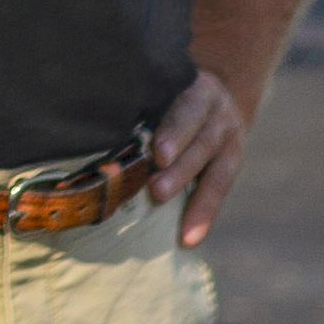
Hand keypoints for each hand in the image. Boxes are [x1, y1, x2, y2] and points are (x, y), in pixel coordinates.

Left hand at [152, 66, 248, 244]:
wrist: (209, 95)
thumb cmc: (166, 94)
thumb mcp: (157, 89)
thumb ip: (136, 107)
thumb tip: (90, 132)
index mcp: (191, 85)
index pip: (186, 106)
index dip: (174, 131)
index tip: (158, 155)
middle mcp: (214, 105)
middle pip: (200, 136)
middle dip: (179, 165)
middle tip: (156, 189)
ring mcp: (227, 130)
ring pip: (212, 161)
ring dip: (187, 187)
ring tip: (166, 209)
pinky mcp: (234, 155)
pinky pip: (220, 186)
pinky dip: (204, 213)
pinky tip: (190, 238)